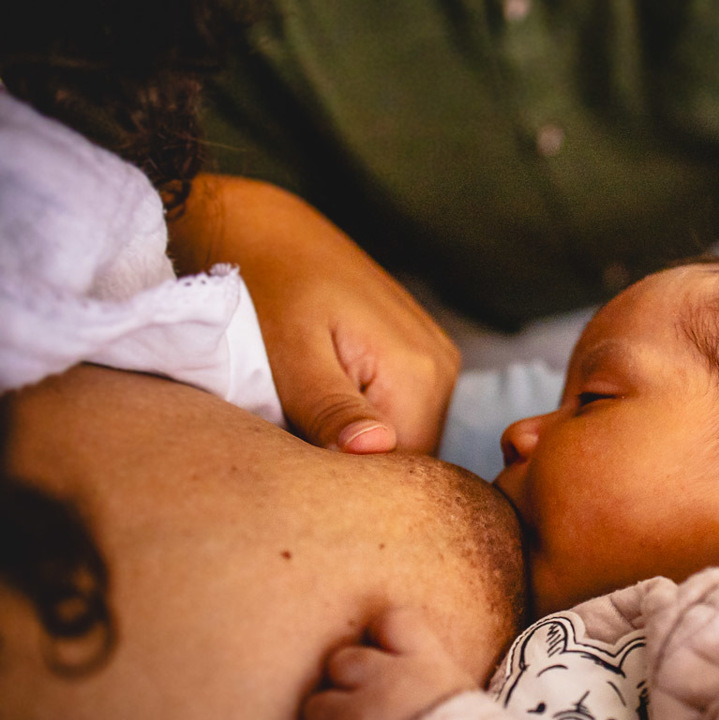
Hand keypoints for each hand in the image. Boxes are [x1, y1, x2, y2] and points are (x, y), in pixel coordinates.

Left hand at [250, 240, 458, 454]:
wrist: (266, 231)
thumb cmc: (268, 289)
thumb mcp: (291, 357)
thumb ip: (333, 408)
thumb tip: (376, 451)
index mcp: (420, 374)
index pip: (404, 471)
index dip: (350, 481)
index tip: (301, 468)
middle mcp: (443, 369)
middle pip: (410, 457)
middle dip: (356, 463)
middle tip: (296, 439)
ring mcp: (437, 361)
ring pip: (405, 437)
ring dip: (359, 443)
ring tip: (306, 416)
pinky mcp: (421, 356)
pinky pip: (402, 411)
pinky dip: (364, 419)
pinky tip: (325, 399)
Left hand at [300, 608, 477, 719]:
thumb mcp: (464, 701)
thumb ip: (431, 678)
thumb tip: (413, 673)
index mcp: (426, 665)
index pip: (393, 621)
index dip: (382, 638)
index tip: (384, 658)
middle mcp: (387, 681)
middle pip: (342, 661)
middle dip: (346, 686)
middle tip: (364, 715)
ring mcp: (355, 717)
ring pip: (317, 707)